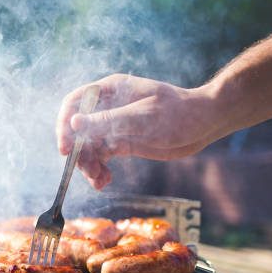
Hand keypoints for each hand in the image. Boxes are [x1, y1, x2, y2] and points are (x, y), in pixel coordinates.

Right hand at [56, 74, 220, 189]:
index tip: (66, 150)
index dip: (65, 125)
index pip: (74, 103)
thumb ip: (108, 121)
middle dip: (80, 153)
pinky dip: (99, 170)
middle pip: (78, 131)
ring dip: (89, 165)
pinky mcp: (122, 142)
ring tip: (99, 181)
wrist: (206, 123)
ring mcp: (113, 126)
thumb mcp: (143, 118)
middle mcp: (107, 107)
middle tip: (89, 172)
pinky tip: (104, 181)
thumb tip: (74, 123)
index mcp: (110, 91)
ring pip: (88, 147)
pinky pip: (101, 157)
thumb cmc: (179, 113)